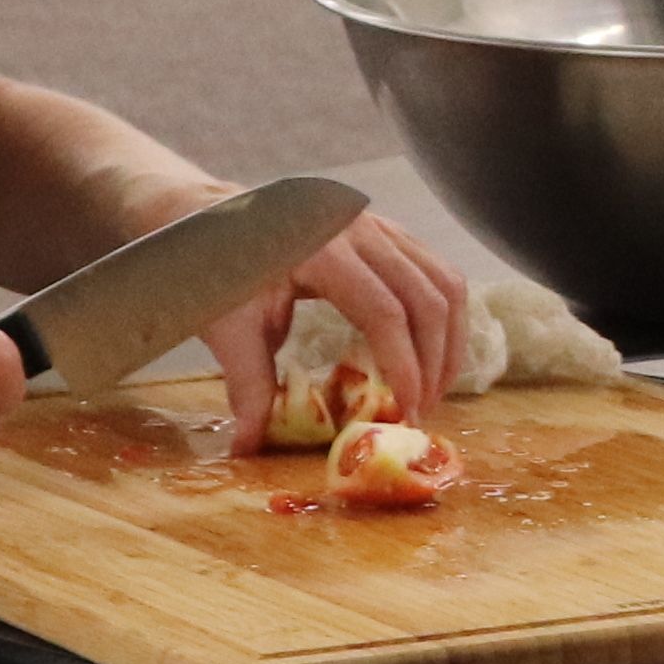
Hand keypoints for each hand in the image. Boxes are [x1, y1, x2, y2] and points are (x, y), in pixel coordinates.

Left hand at [189, 205, 469, 447]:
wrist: (214, 218)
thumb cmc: (221, 269)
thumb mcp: (228, 327)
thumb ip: (248, 384)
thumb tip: (250, 445)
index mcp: (322, 251)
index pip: (386, 312)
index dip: (405, 366)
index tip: (408, 411)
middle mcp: (361, 231)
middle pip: (429, 298)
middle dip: (435, 361)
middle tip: (422, 410)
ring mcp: (380, 226)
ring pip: (446, 282)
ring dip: (449, 339)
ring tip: (435, 387)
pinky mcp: (388, 232)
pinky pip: (436, 272)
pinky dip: (443, 316)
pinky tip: (430, 351)